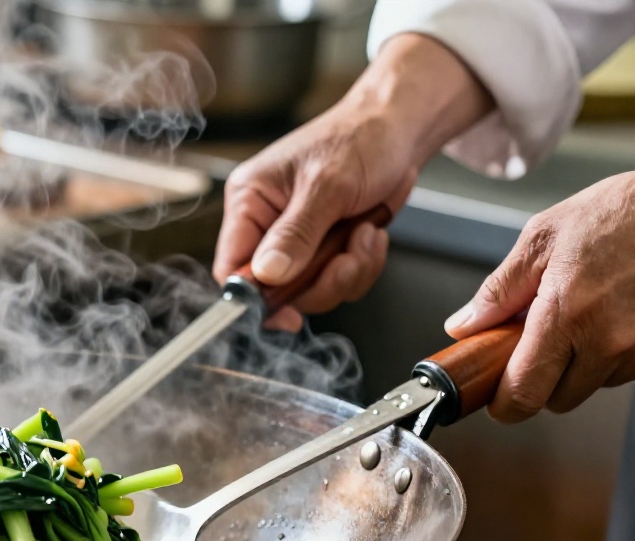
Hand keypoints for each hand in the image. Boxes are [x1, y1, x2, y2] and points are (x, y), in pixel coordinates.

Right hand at [215, 107, 414, 330]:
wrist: (401, 131)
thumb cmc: (360, 139)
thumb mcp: (327, 186)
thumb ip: (296, 234)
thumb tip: (267, 275)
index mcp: (249, 201)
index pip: (232, 267)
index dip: (255, 298)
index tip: (287, 315)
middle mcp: (267, 224)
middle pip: (276, 288)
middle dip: (320, 281)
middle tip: (346, 259)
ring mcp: (298, 238)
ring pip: (312, 289)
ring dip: (347, 271)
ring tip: (365, 235)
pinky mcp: (325, 247)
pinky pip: (338, 281)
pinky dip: (362, 264)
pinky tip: (370, 232)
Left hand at [445, 143, 634, 421]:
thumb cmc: (629, 213)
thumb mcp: (546, 235)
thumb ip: (499, 289)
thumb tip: (462, 327)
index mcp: (566, 312)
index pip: (522, 392)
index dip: (502, 402)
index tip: (494, 394)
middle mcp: (606, 342)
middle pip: (554, 400)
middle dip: (540, 378)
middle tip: (543, 338)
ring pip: (589, 387)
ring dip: (579, 365)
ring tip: (590, 312)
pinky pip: (624, 374)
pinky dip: (614, 355)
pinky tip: (622, 313)